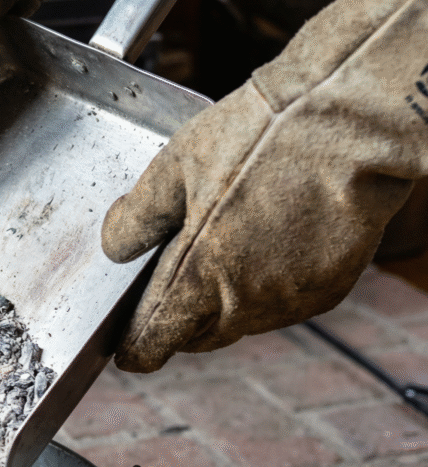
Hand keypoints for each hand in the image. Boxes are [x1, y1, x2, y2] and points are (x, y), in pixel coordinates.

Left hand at [101, 0, 427, 372]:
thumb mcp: (176, 165)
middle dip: (177, 319)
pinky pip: (282, 305)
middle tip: (171, 278)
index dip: (133, 345)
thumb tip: (113, 246)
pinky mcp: (327, 292)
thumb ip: (137, 216)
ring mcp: (289, 302)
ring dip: (224, 303)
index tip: (124, 340)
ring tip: (224, 249)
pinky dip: (267, 288)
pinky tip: (268, 244)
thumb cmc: (260, 136)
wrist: (353, 121)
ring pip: (239, 323)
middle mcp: (243, 305)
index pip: (152, 343)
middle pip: (195, 337)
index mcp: (197, 280)